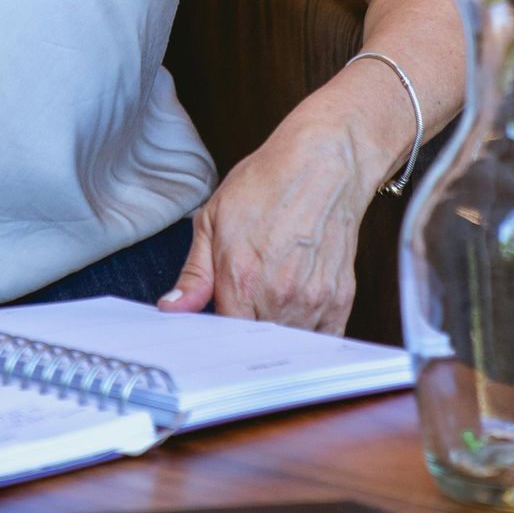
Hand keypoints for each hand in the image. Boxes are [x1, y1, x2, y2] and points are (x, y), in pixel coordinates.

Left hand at [158, 105, 381, 332]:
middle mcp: (279, 296)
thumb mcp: (213, 219)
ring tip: (269, 302)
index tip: (213, 326)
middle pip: (256, 348)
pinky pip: (322, 339)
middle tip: (241, 310)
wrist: (324, 164)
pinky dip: (307, 333)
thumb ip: (194, 274)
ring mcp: (312, 300)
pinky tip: (295, 310)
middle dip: (244, 338)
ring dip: (276, 334)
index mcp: (241, 279)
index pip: (222, 338)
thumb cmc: (268, 184)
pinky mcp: (341, 300)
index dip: (215, 337)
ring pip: (288, 346)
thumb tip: (173, 308)